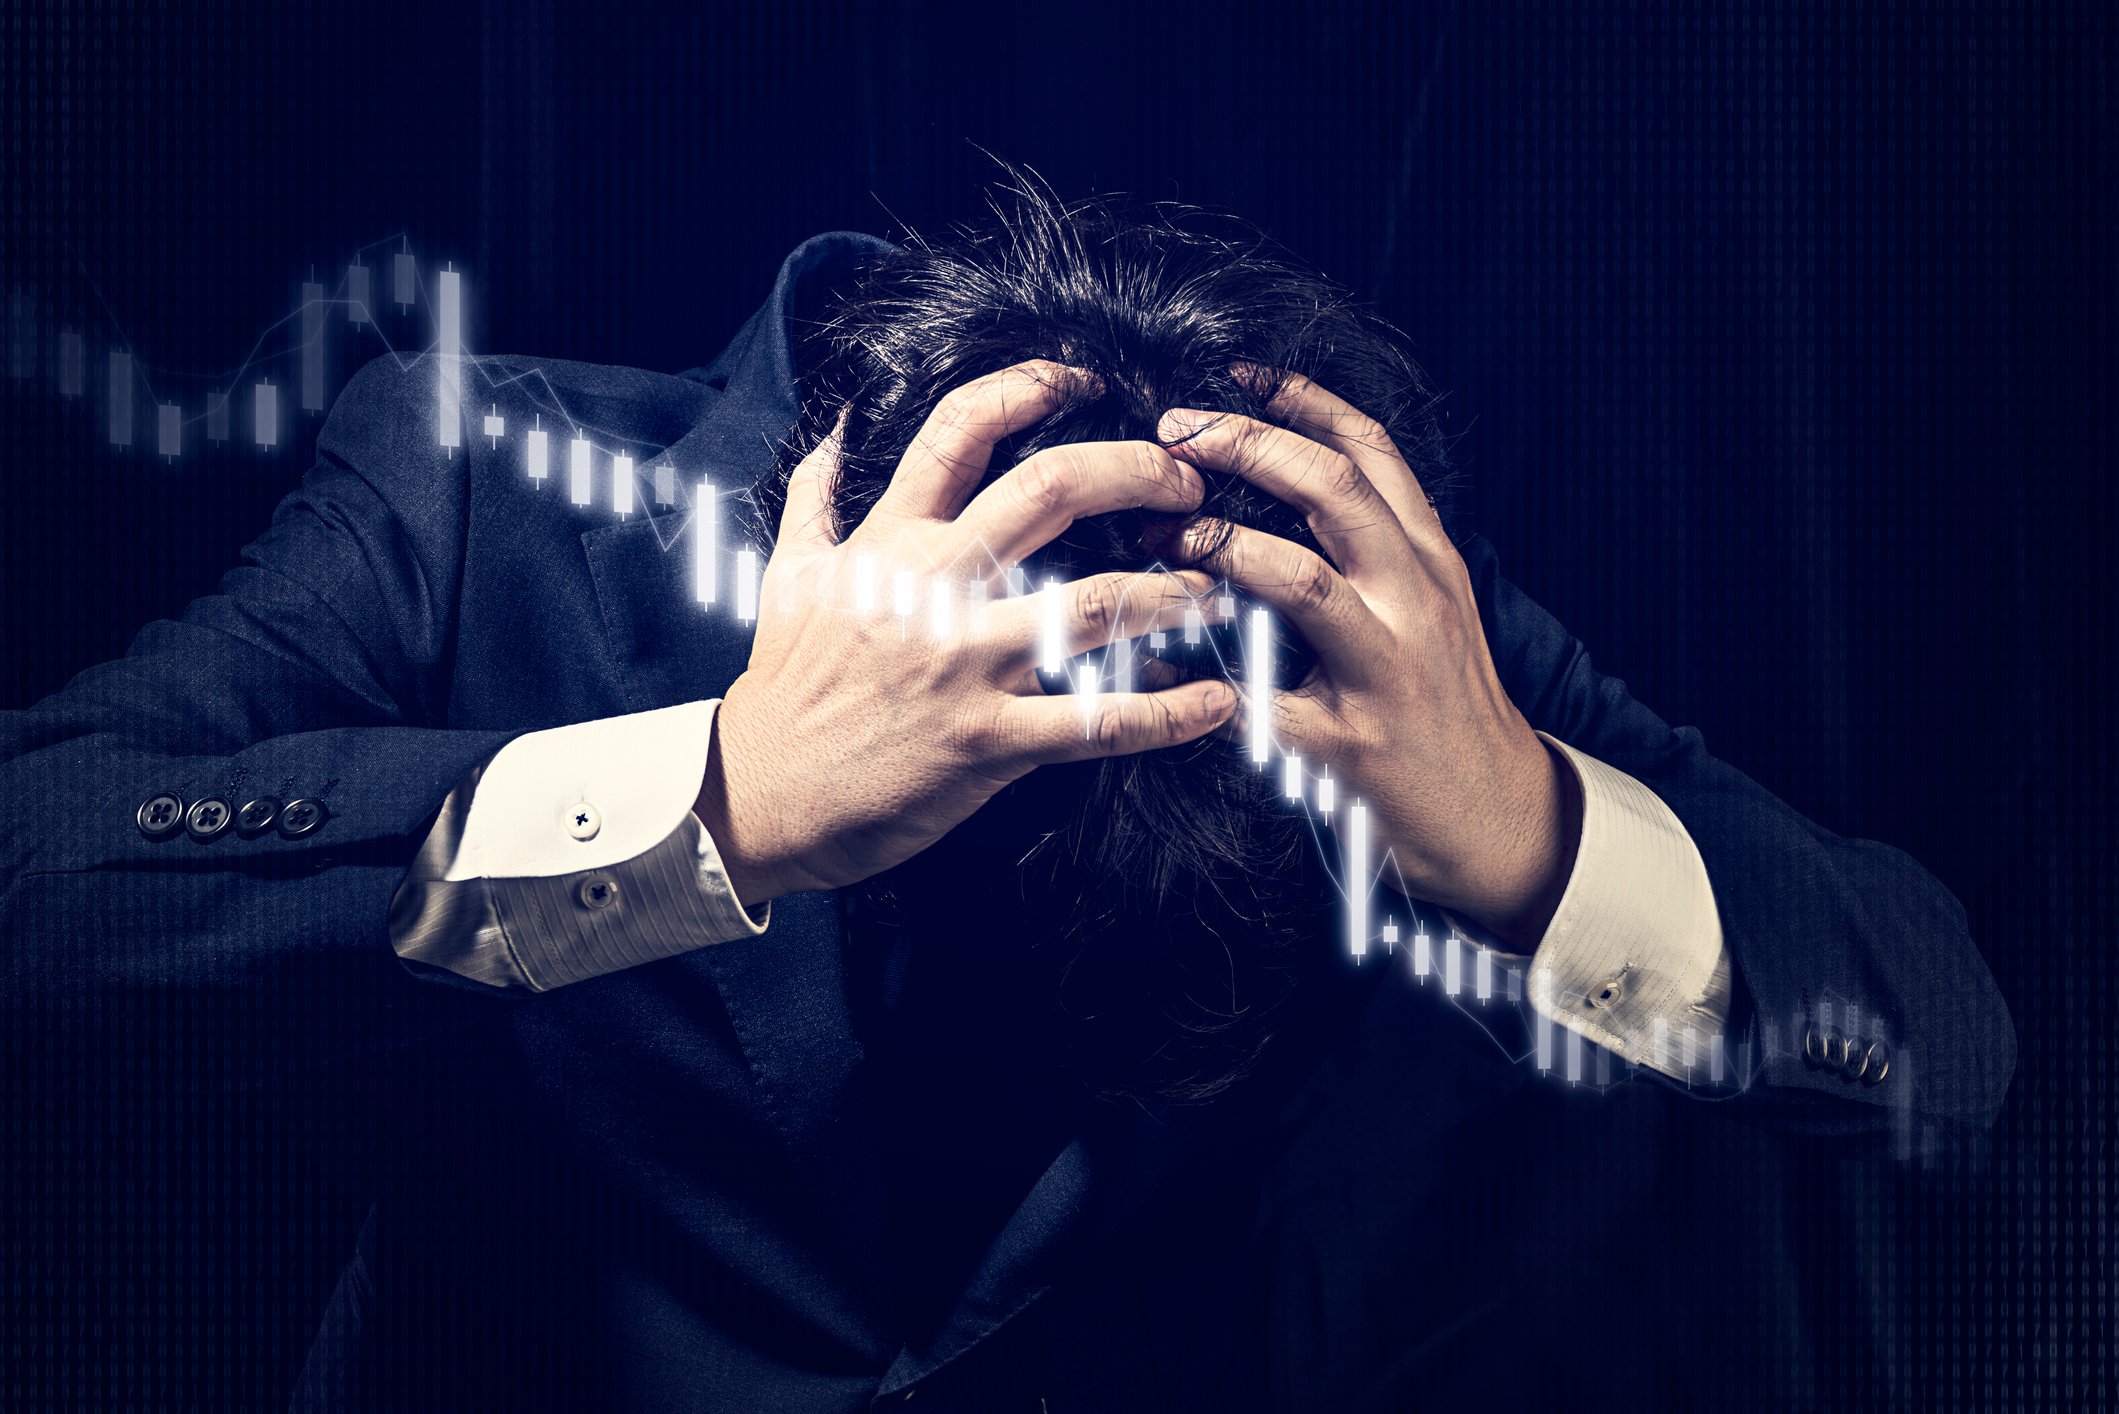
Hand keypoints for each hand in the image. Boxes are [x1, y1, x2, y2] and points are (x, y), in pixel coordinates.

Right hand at [697, 359, 1237, 906]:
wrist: (760, 795)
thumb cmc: (783, 687)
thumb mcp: (786, 575)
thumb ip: (815, 496)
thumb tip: (832, 427)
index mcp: (890, 540)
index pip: (961, 430)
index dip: (1032, 387)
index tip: (1086, 380)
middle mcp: (934, 588)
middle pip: (1050, 489)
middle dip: (1135, 469)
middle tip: (1186, 480)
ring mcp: (965, 664)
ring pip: (1092, 604)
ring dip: (1172, 590)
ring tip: (1219, 586)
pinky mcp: (988, 742)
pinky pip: (1097, 723)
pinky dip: (1167, 713)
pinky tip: (1218, 701)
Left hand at [1159, 369, 1581, 949]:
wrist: (1497, 815)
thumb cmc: (1443, 702)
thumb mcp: (1429, 604)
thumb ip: (1372, 545)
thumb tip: (1284, 478)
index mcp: (1427, 559)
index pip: (1371, 454)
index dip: (1303, 403)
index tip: (1238, 376)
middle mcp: (1415, 599)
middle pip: (1333, 492)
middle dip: (1247, 448)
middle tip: (1174, 433)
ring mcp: (1387, 668)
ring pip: (1303, 579)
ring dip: (1222, 546)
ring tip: (1165, 532)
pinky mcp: (1353, 741)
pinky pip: (1262, 699)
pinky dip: (1201, 675)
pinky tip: (1152, 661)